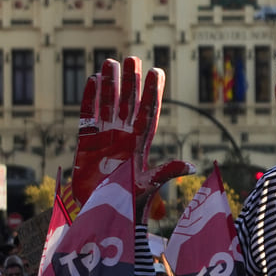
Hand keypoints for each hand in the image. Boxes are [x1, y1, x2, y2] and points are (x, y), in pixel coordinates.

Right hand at [70, 57, 193, 211]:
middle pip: (128, 104)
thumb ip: (165, 173)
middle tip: (133, 58)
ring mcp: (104, 139)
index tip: (156, 72)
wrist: (99, 217)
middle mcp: (123, 137)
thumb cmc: (126, 206)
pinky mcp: (85, 144)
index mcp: (140, 145)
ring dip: (109, 85)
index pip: (148, 113)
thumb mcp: (147, 188)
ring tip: (109, 62)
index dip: (152, 93)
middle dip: (131, 82)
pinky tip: (92, 80)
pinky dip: (89, 99)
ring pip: (108, 105)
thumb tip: (190, 165)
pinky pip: (87, 116)